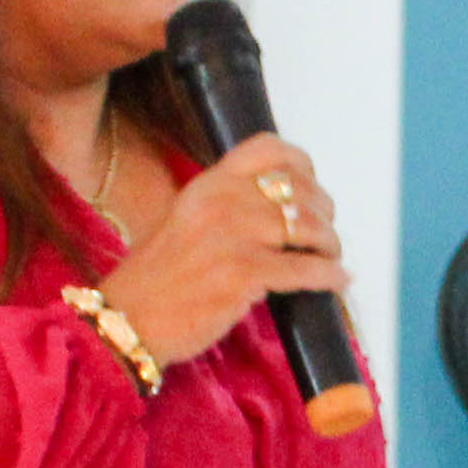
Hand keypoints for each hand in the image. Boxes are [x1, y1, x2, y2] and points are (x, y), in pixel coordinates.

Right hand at [101, 135, 348, 367]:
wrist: (130, 318)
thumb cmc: (157, 278)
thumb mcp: (185, 220)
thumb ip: (226, 208)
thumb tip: (275, 212)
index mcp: (208, 184)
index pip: (268, 149)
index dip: (302, 164)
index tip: (312, 184)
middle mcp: (223, 201)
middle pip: (299, 189)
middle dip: (323, 211)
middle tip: (326, 232)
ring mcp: (234, 237)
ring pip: (308, 226)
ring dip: (330, 243)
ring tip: (332, 256)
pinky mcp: (244, 274)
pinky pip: (305, 269)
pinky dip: (330, 275)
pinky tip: (338, 280)